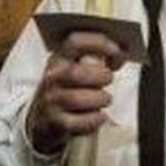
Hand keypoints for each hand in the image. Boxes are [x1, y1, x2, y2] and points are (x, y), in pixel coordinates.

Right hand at [26, 31, 126, 153]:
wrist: (43, 120)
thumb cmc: (69, 90)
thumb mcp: (78, 69)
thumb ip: (99, 60)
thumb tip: (121, 54)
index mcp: (59, 58)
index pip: (74, 42)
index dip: (98, 43)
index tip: (116, 50)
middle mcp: (52, 77)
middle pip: (74, 73)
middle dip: (99, 76)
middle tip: (109, 79)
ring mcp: (50, 100)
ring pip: (75, 98)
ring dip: (98, 99)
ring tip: (105, 99)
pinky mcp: (53, 122)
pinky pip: (76, 122)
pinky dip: (93, 119)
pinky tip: (100, 116)